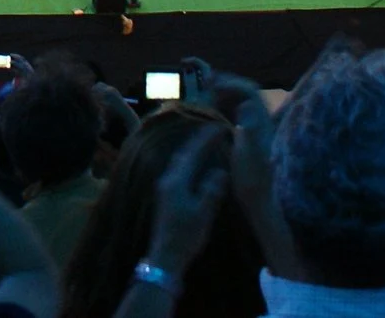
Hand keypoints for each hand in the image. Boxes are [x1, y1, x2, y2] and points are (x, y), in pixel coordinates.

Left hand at [145, 127, 231, 274]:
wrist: (165, 258)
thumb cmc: (185, 235)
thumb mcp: (203, 212)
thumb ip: (212, 189)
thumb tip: (220, 170)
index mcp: (176, 180)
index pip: (192, 152)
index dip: (204, 138)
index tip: (218, 126)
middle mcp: (167, 180)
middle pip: (183, 154)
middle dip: (198, 142)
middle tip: (213, 132)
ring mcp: (164, 188)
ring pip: (179, 162)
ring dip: (192, 152)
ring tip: (206, 145)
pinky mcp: (165, 197)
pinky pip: (178, 171)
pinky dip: (189, 163)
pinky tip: (195, 168)